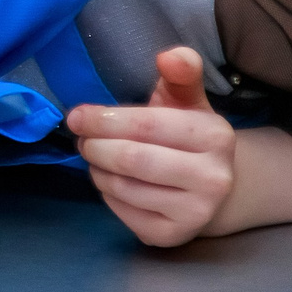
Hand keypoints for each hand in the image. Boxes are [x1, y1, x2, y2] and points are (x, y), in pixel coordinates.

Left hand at [69, 47, 237, 246]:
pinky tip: (113, 181)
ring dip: (97, 169)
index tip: (76, 117)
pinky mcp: (174, 236)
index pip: (147, 125)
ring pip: (122, 187)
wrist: (211, 185)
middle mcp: (213, 178)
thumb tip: (171, 55)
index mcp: (216, 136)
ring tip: (96, 156)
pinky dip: (106, 193)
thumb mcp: (185, 100)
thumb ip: (179, 74)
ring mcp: (196, 212)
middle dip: (95, 145)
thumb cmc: (185, 133)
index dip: (103, 120)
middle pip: (131, 159)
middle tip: (82, 139)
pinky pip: (121, 211)